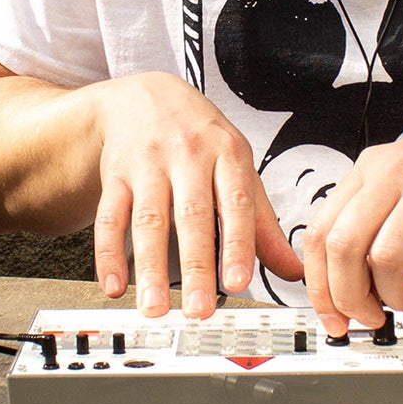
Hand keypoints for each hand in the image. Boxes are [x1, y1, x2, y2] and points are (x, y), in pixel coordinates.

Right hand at [90, 71, 302, 318]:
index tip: (238, 282)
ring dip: (149, 267)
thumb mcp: (238, 167)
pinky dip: (108, 254)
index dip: (237, 244)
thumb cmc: (201, 137)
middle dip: (195, 266)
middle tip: (200, 309)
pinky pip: (109, 216)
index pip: (235, 203)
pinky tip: (114, 285)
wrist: (145, 94)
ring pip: (148, 219)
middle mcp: (188, 156)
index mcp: (227, 154)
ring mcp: (148, 164)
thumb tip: (294, 270)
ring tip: (154, 307)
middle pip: (191, 216)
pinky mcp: (115, 174)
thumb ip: (263, 222)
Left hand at [301, 108, 402, 333]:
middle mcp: (396, 171)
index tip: (334, 318)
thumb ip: (375, 225)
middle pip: (344, 247)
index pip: (320, 231)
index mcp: (372, 168)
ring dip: (401, 297)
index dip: (320, 286)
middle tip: (375, 316)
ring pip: (386, 261)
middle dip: (352, 298)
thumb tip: (344, 290)